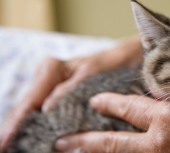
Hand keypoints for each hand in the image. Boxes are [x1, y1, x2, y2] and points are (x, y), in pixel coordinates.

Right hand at [0, 35, 142, 151]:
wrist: (121, 62)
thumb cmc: (108, 65)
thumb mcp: (91, 74)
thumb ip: (68, 90)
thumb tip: (46, 109)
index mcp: (51, 69)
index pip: (30, 99)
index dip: (16, 121)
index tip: (6, 140)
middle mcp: (47, 79)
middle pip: (26, 107)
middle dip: (14, 128)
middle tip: (5, 147)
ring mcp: (51, 89)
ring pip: (32, 113)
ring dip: (23, 130)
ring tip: (13, 146)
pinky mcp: (59, 99)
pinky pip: (45, 114)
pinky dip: (39, 127)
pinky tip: (33, 139)